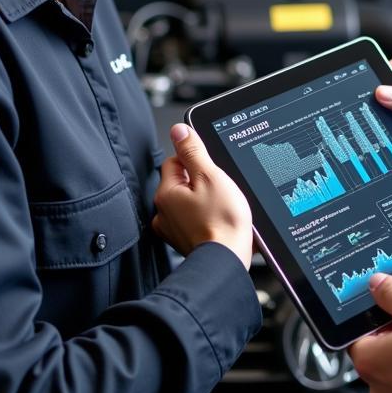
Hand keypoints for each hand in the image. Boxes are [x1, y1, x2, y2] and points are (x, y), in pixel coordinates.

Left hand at [152, 124, 252, 268]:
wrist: (228, 261)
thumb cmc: (222, 222)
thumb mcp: (211, 176)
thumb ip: (193, 151)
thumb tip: (179, 131)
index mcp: (166, 193)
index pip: (174, 161)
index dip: (196, 160)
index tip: (211, 168)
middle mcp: (164, 213)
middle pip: (183, 182)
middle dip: (202, 182)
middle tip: (221, 189)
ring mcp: (174, 230)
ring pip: (190, 202)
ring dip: (206, 200)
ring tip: (223, 207)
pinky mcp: (186, 242)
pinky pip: (196, 220)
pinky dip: (207, 218)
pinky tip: (221, 221)